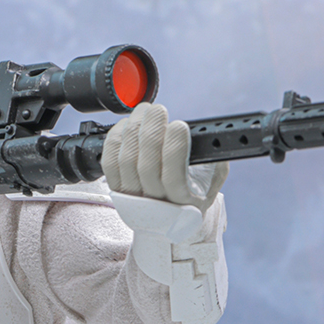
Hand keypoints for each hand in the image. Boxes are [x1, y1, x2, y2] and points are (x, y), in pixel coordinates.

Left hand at [102, 102, 227, 211]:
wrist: (171, 212)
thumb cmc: (195, 188)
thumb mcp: (214, 175)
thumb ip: (212, 156)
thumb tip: (203, 133)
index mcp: (184, 204)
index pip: (173, 178)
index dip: (174, 147)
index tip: (179, 126)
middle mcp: (156, 205)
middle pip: (146, 166)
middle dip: (151, 131)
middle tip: (158, 111)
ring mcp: (133, 200)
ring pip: (126, 161)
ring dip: (134, 129)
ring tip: (145, 113)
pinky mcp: (116, 190)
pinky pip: (109, 161)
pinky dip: (116, 138)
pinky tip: (128, 126)